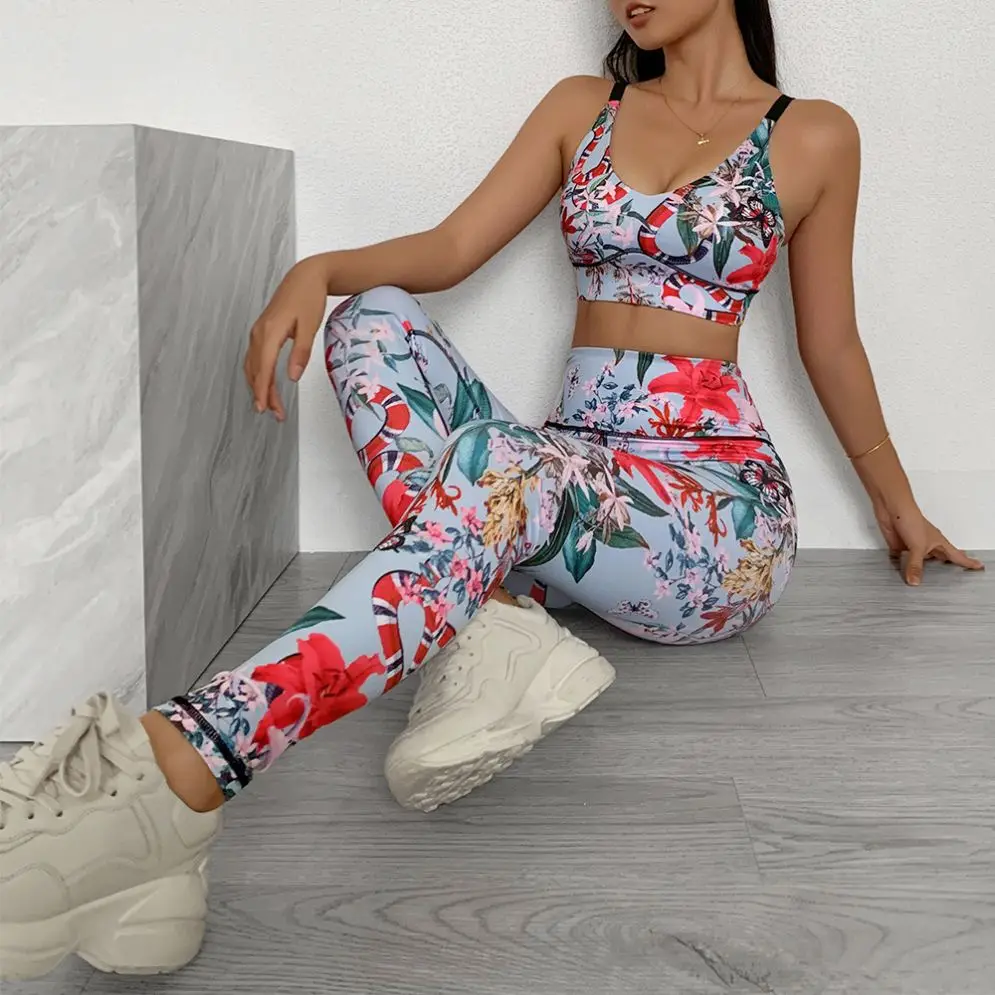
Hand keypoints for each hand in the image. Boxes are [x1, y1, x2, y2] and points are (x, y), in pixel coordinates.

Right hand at [243, 258, 328, 420]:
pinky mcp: (262, 331)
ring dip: (260, 386)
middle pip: (256, 371)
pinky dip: (258, 374)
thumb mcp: (309, 326)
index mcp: (270, 332)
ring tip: (272, 405)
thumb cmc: (309, 298)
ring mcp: (258, 332)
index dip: (263, 391)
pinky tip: (266, 384)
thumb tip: (292, 377)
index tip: (265, 409)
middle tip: (275, 414)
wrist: (305, 276)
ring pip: (253, 366)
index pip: (263, 369)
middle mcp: (259, 333)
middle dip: (263, 394)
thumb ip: (300, 352)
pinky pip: (255, 357)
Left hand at [873, 499, 984, 585]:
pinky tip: (900, 571)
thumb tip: (915, 582)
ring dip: (922, 567)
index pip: (957, 555)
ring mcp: (913, 545)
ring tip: (928, 577)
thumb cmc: (912, 520)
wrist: (893, 510)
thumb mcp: (918, 547)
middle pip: (940, 557)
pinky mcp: (899, 545)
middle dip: (947, 564)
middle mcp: (927, 544)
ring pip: (921, 559)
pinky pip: (901, 559)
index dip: (968, 562)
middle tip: (955, 572)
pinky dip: (901, 565)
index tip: (978, 566)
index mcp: (939, 543)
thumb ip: (916, 566)